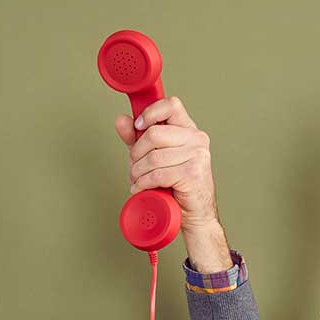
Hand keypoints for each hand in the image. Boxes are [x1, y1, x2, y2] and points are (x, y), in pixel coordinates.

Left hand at [114, 97, 231, 271]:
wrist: (195, 215)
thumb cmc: (176, 186)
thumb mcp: (153, 157)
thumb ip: (136, 138)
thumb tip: (121, 119)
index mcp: (189, 130)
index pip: (171, 105)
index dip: (150, 113)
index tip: (138, 126)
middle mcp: (197, 139)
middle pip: (154, 134)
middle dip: (136, 153)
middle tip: (135, 166)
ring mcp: (197, 156)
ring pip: (152, 157)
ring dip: (137, 172)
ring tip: (138, 180)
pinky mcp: (192, 173)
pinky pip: (157, 174)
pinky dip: (143, 184)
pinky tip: (142, 188)